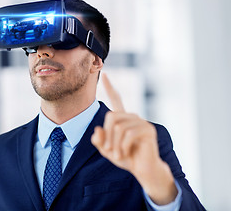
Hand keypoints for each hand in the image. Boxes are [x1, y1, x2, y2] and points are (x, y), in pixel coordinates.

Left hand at [91, 73, 177, 204]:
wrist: (144, 170)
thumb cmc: (126, 158)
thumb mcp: (107, 150)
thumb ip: (99, 141)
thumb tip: (97, 130)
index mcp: (123, 119)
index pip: (116, 99)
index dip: (110, 87)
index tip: (104, 73)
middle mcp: (133, 117)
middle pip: (111, 116)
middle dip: (107, 135)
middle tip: (108, 151)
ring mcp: (141, 122)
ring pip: (119, 127)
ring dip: (114, 144)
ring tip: (116, 155)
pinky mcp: (148, 130)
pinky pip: (128, 134)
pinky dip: (122, 146)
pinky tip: (124, 153)